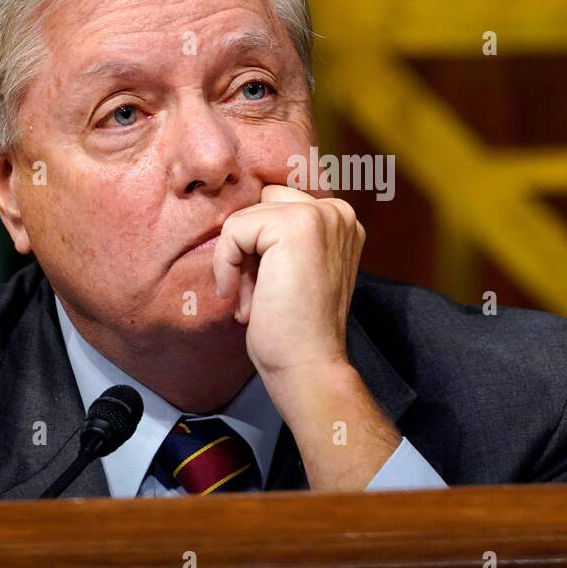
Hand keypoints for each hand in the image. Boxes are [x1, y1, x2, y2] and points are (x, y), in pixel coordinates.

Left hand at [212, 185, 362, 389]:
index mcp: (340, 220)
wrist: (307, 364)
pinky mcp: (296, 226)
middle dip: (250, 246)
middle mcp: (337, 211)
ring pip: (246, 216)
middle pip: (261, 203)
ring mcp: (320, 215)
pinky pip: (235, 229)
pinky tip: (242, 298)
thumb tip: (237, 217)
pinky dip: (227, 264)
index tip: (267, 287)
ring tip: (254, 299)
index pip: (276, 204)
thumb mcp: (293, 269)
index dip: (259, 245)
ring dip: (239, 259)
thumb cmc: (295, 328)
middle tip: (258, 292)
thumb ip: (279, 238)